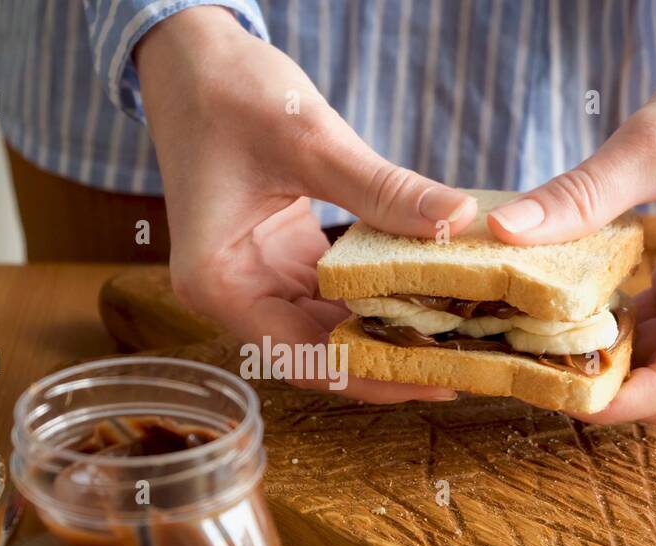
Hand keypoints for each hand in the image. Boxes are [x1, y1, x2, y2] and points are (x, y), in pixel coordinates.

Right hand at [136, 7, 476, 401]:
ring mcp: (253, 277)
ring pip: (327, 327)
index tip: (435, 378)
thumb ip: (383, 190)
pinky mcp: (277, 257)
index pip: (302, 358)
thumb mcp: (311, 141)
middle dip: (386, 359)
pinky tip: (423, 295)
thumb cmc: (229, 92)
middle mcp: (230, 293)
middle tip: (463, 364)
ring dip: (383, 330)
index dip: (371, 374)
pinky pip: (330, 292)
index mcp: (219, 283)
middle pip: (317, 353)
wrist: (191, 56)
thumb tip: (456, 221)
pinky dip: (372, 294)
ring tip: (454, 338)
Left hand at [488, 23, 655, 424]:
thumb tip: (508, 229)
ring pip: (653, 354)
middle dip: (597, 384)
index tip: (549, 396)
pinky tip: (556, 311)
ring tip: (527, 345)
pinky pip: (648, 320)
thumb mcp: (655, 144)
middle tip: (523, 368)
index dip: (614, 403)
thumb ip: (583, 194)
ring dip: (597, 356)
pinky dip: (606, 323)